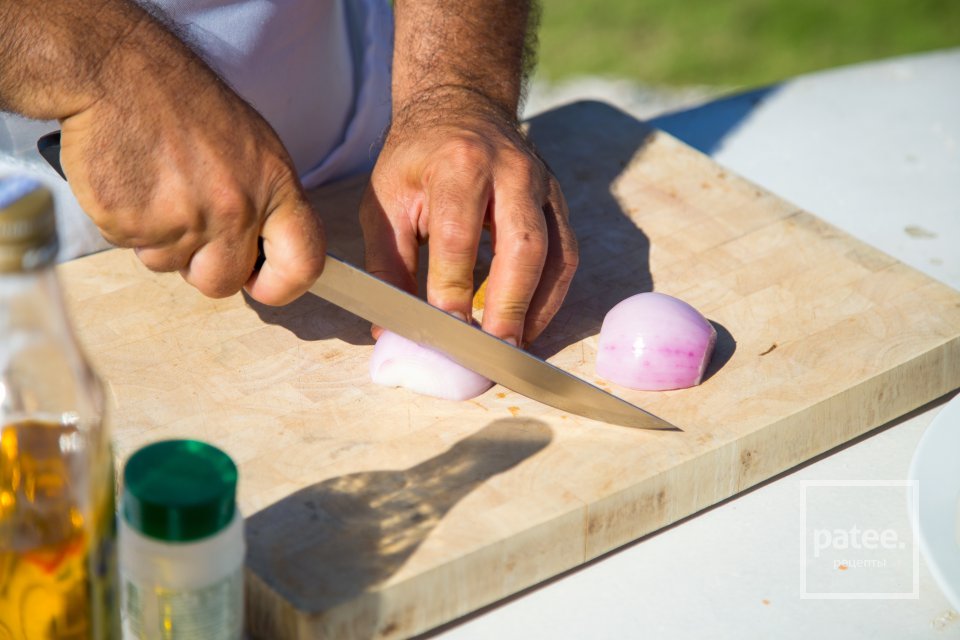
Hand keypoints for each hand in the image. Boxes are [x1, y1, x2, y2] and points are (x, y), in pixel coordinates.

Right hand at [57, 14, 324, 304]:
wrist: (117, 71)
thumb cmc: (185, 104)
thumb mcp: (252, 146)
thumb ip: (266, 203)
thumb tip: (267, 254)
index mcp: (275, 187)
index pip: (304, 263)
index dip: (282, 285)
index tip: (260, 281)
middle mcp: (235, 209)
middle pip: (223, 282)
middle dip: (202, 266)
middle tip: (188, 222)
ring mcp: (182, 220)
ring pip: (171, 266)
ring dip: (161, 240)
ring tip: (157, 185)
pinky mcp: (132, 223)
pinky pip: (133, 247)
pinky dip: (128, 224)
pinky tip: (133, 182)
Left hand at [360, 88, 577, 345]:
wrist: (461, 106)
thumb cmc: (417, 159)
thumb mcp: (385, 201)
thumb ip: (388, 265)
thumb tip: (391, 330)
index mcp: (458, 163)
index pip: (458, 236)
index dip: (453, 288)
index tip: (444, 331)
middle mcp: (510, 171)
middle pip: (522, 245)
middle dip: (509, 305)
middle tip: (493, 351)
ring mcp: (543, 184)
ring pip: (555, 253)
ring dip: (537, 307)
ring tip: (513, 348)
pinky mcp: (559, 201)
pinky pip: (566, 254)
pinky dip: (550, 295)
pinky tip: (528, 324)